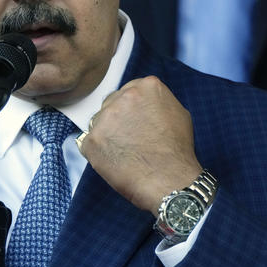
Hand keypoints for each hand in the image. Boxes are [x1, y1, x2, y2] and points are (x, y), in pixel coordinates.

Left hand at [76, 76, 201, 215]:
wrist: (169, 180)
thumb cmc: (176, 151)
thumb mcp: (178, 113)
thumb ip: (157, 101)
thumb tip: (145, 103)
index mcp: (146, 87)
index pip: (127, 92)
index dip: (130, 111)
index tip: (134, 124)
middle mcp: (124, 97)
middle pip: (110, 104)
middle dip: (117, 120)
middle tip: (129, 140)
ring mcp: (105, 117)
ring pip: (98, 122)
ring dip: (107, 135)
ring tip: (124, 153)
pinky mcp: (92, 138)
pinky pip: (88, 142)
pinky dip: (98, 153)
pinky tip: (114, 162)